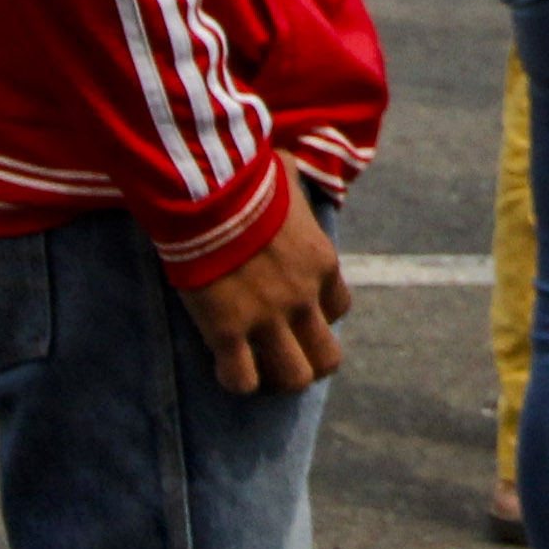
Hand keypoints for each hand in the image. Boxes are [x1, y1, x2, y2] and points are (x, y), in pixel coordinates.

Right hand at [179, 186, 351, 394]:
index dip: (318, 313)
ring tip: (256, 368)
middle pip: (327, 356)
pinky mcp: (228, 332)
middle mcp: (303, 299)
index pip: (339, 308)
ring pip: (293, 377)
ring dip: (277, 378)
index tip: (298, 307)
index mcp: (322, 264)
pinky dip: (236, 380)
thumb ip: (291, 185)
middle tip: (285, 354)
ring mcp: (268, 320)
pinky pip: (241, 379)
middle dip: (309, 360)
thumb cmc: (245, 176)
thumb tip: (281, 168)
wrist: (209, 194)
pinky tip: (224, 366)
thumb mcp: (285, 176)